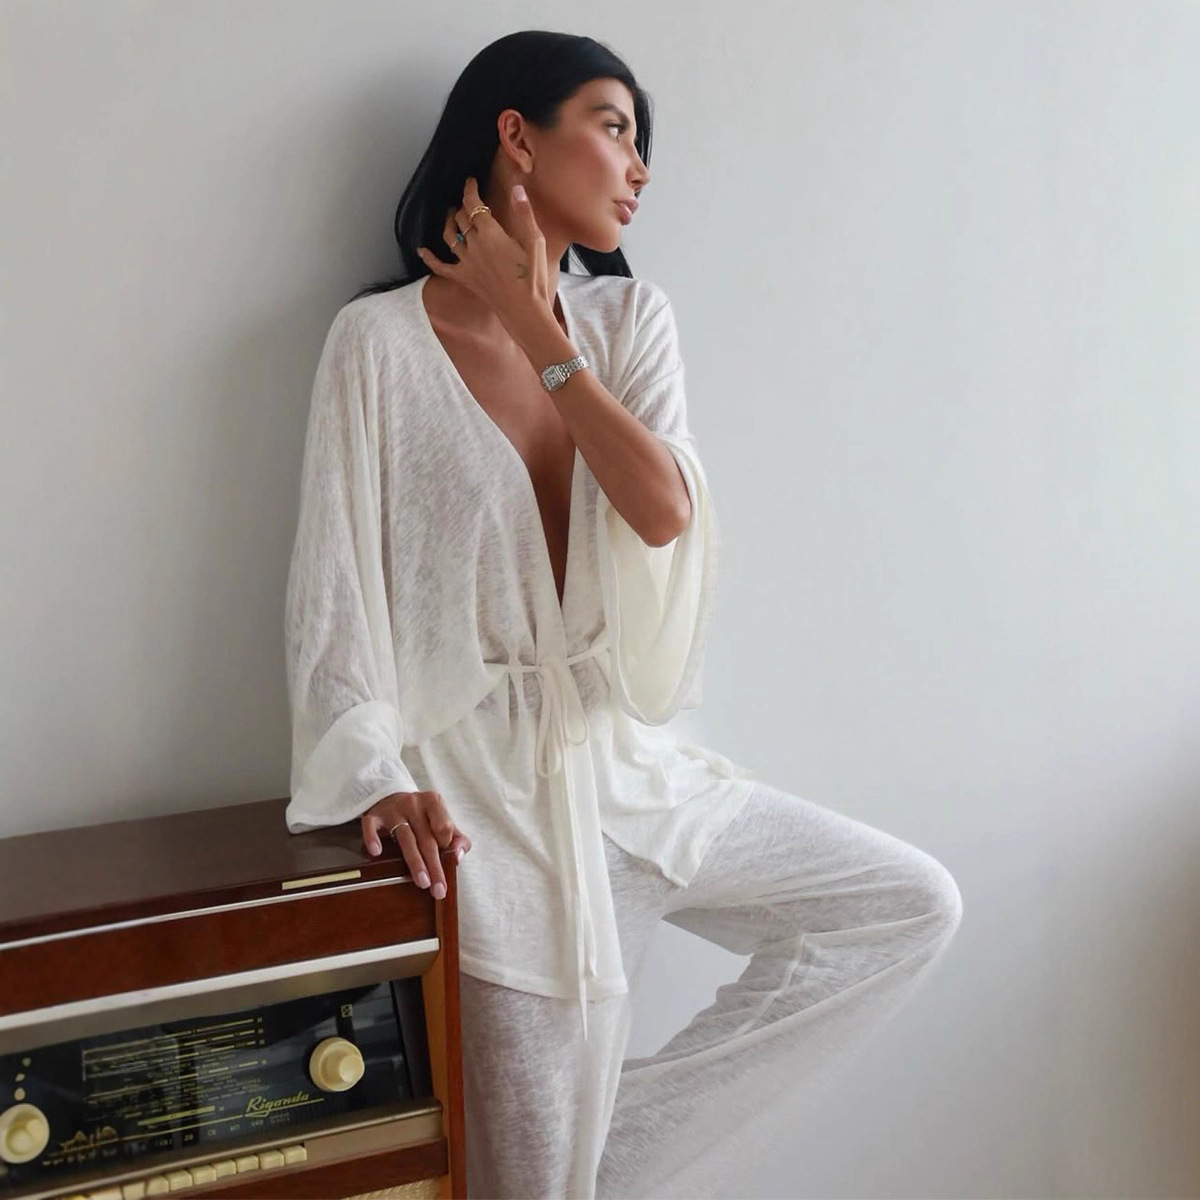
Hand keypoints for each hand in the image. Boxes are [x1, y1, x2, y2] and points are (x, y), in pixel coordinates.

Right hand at [361, 791, 471, 899]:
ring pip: (405, 838)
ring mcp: (393, 809)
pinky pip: (371, 826)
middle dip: (434, 866)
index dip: (446, 846)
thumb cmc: (421, 815)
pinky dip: (372, 838)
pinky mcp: (374, 815)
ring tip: (422, 882)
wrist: (391, 797)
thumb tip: (458, 857)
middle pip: (427, 838)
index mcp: (433, 802)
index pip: (444, 827)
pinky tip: (376, 852)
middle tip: (438, 889)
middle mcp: (414, 803)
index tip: (447, 862)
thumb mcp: (441, 820)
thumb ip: (456, 838)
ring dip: (415, 861)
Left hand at [416, 177, 552, 338]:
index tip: (471, 182)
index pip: (474, 204)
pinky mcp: (464, 278)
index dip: (470, 189)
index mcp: (490, 233)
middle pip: (460, 218)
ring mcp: (466, 262)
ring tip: (450, 215)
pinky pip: (441, 267)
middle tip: (469, 203)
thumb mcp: (535, 242)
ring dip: (448, 223)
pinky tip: (421, 251)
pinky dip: (430, 258)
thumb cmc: (532, 277)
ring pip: (449, 236)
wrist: (524, 310)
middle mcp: (474, 245)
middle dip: (463, 206)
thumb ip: (524, 214)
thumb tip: (517, 189)